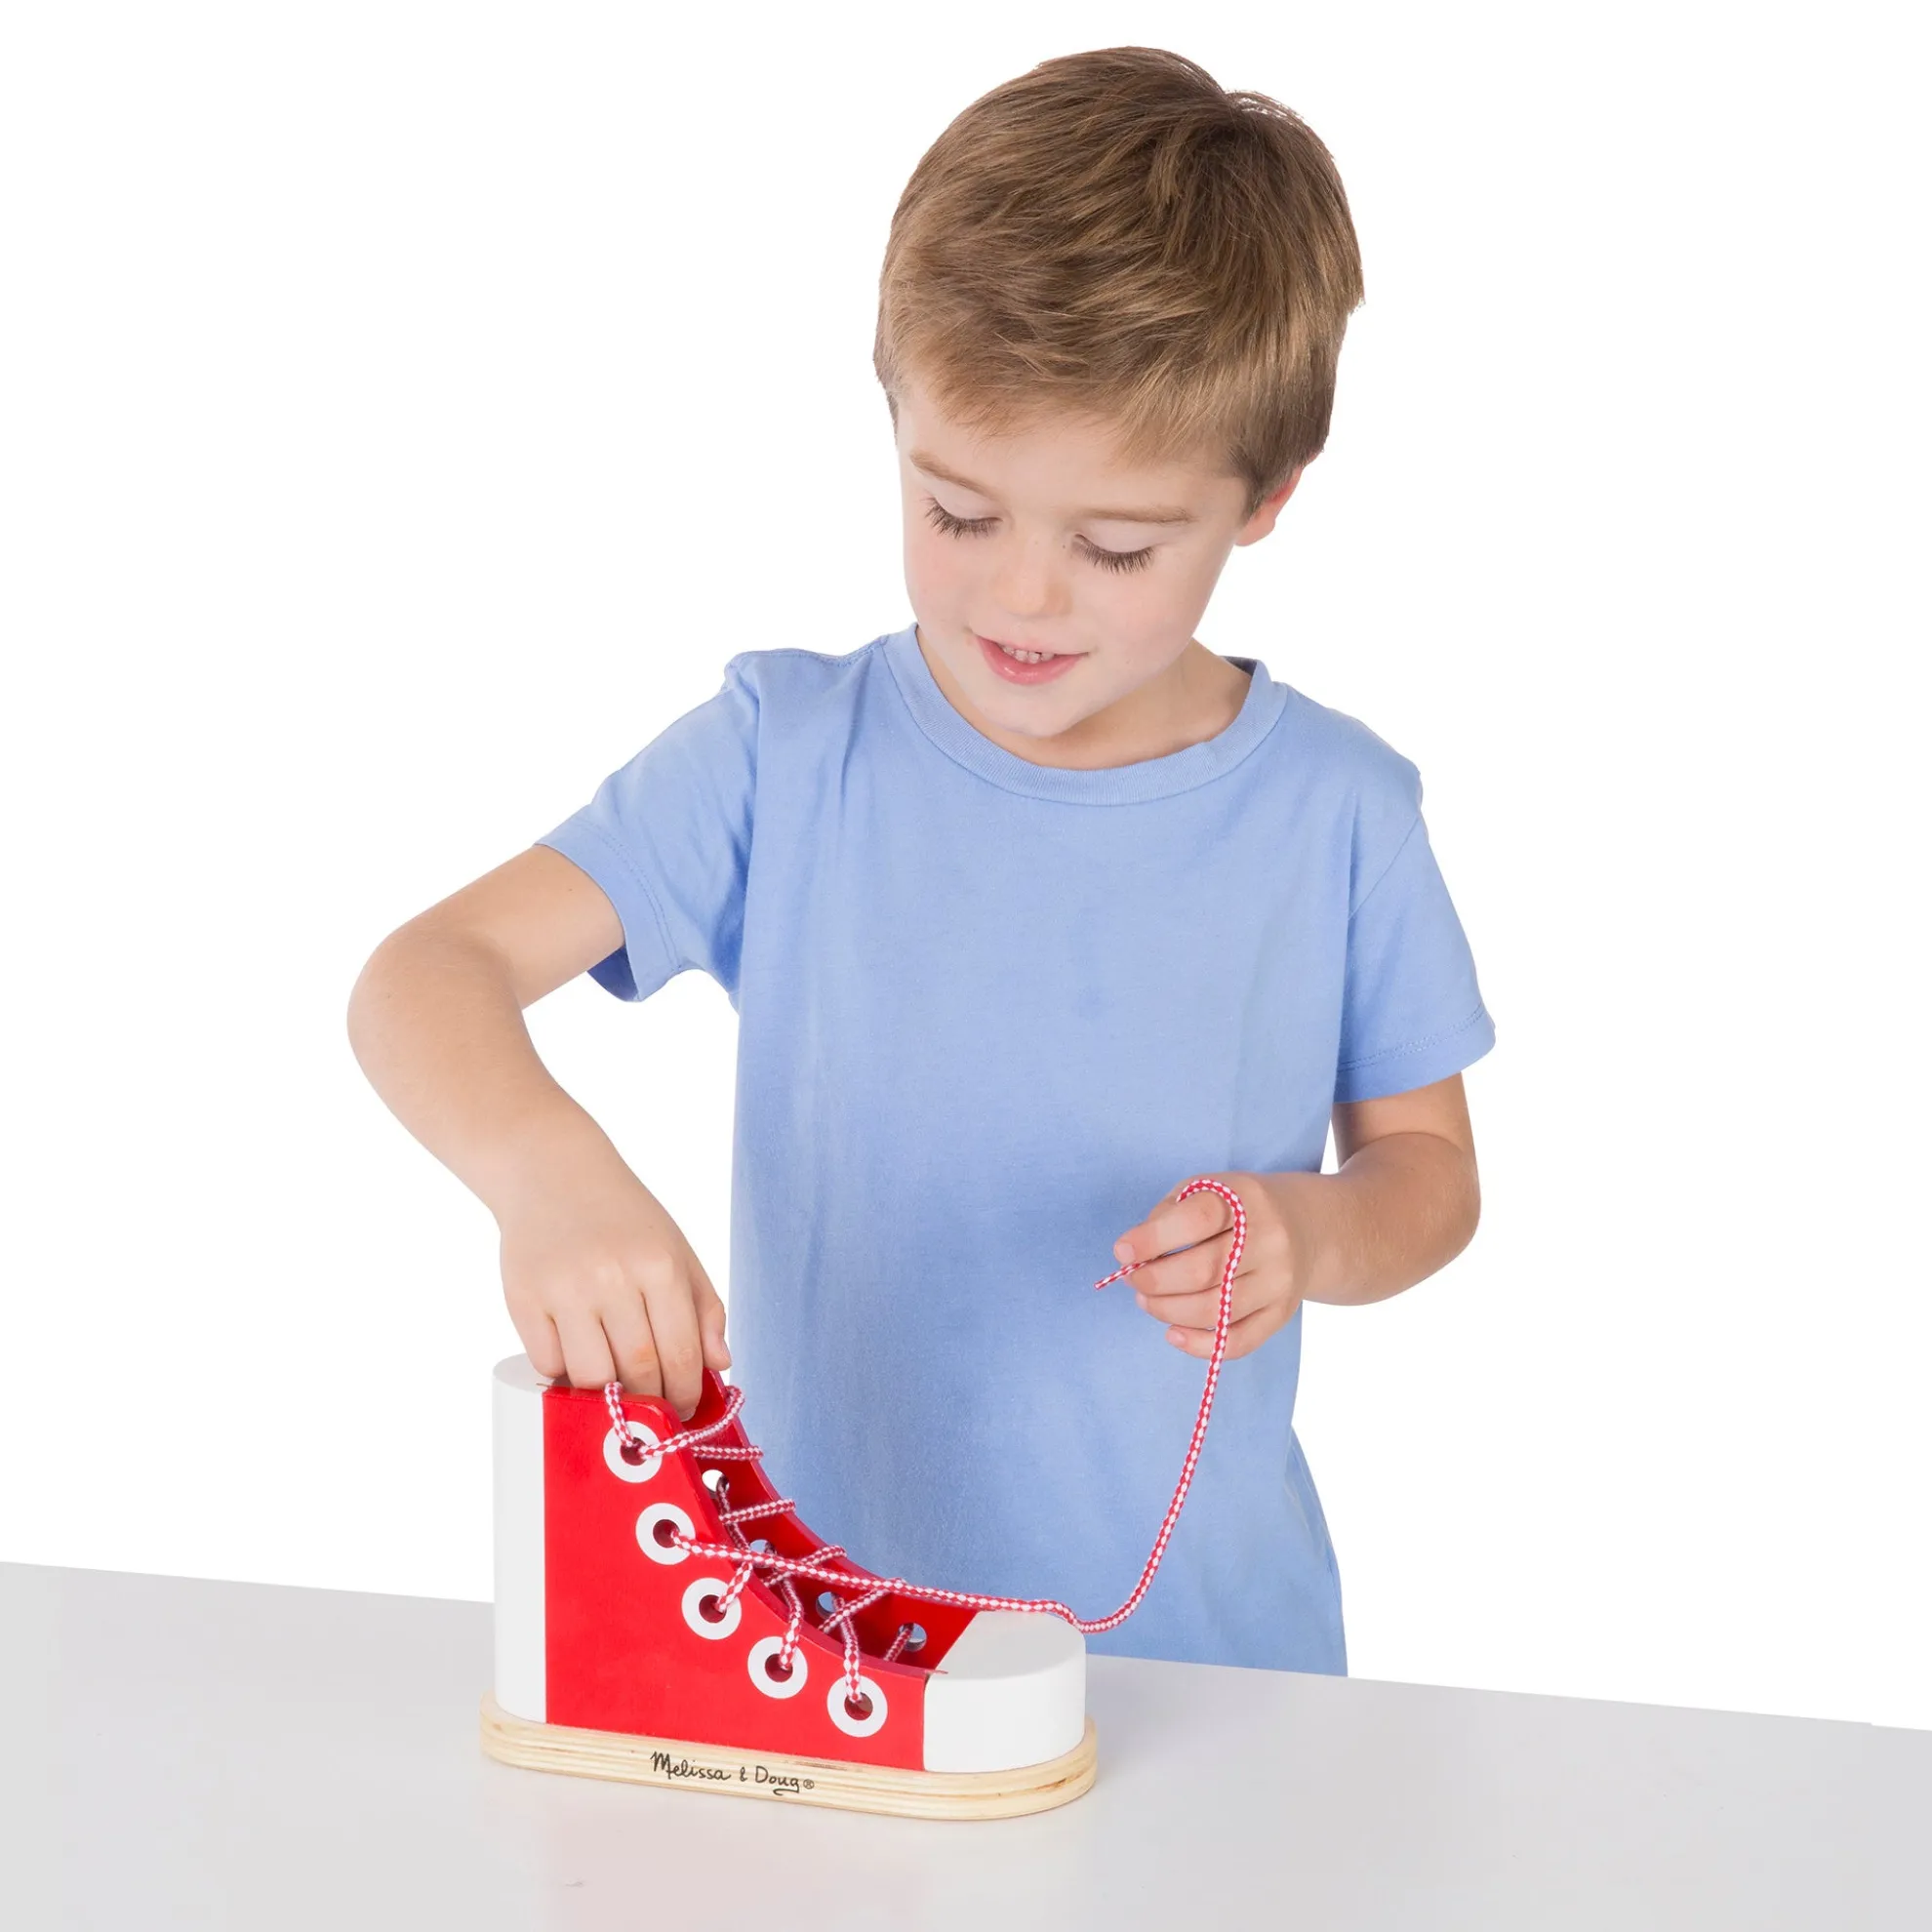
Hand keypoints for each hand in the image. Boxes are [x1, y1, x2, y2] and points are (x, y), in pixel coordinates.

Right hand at [494, 1142, 729, 1417]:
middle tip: (651, 1411)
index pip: (681, 1355)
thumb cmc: (624, 1220)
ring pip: (590, 1377)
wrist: (553, 1174)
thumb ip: (704, 1308)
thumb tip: (720, 1364)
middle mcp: (612, 1278)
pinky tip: (577, 1360)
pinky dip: (564, 1374)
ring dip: (606, 1397)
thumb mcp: (676, 1251)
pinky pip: (548, 1364)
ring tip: (615, 1391)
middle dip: (649, 1403)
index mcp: (659, 1266)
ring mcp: (564, 1290)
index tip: (683, 1411)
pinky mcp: (524, 1299)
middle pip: (638, 1372)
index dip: (685, 1395)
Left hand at [1111, 1171, 1309, 1361]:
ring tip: (1147, 1300)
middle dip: (1154, 1281)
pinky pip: (1237, 1342)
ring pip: (1214, 1310)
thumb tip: (1134, 1254)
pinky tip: (1173, 1333)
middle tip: (1134, 1279)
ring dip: (1167, 1311)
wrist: (1309, 1226)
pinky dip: (1198, 1345)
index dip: (1153, 1239)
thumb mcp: (1208, 1190)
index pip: (1197, 1220)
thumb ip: (1169, 1214)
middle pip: (1202, 1272)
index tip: (1122, 1251)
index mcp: (1246, 1199)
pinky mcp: (1281, 1314)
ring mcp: (1278, 1281)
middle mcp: (1269, 1240)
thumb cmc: (1241, 1208)